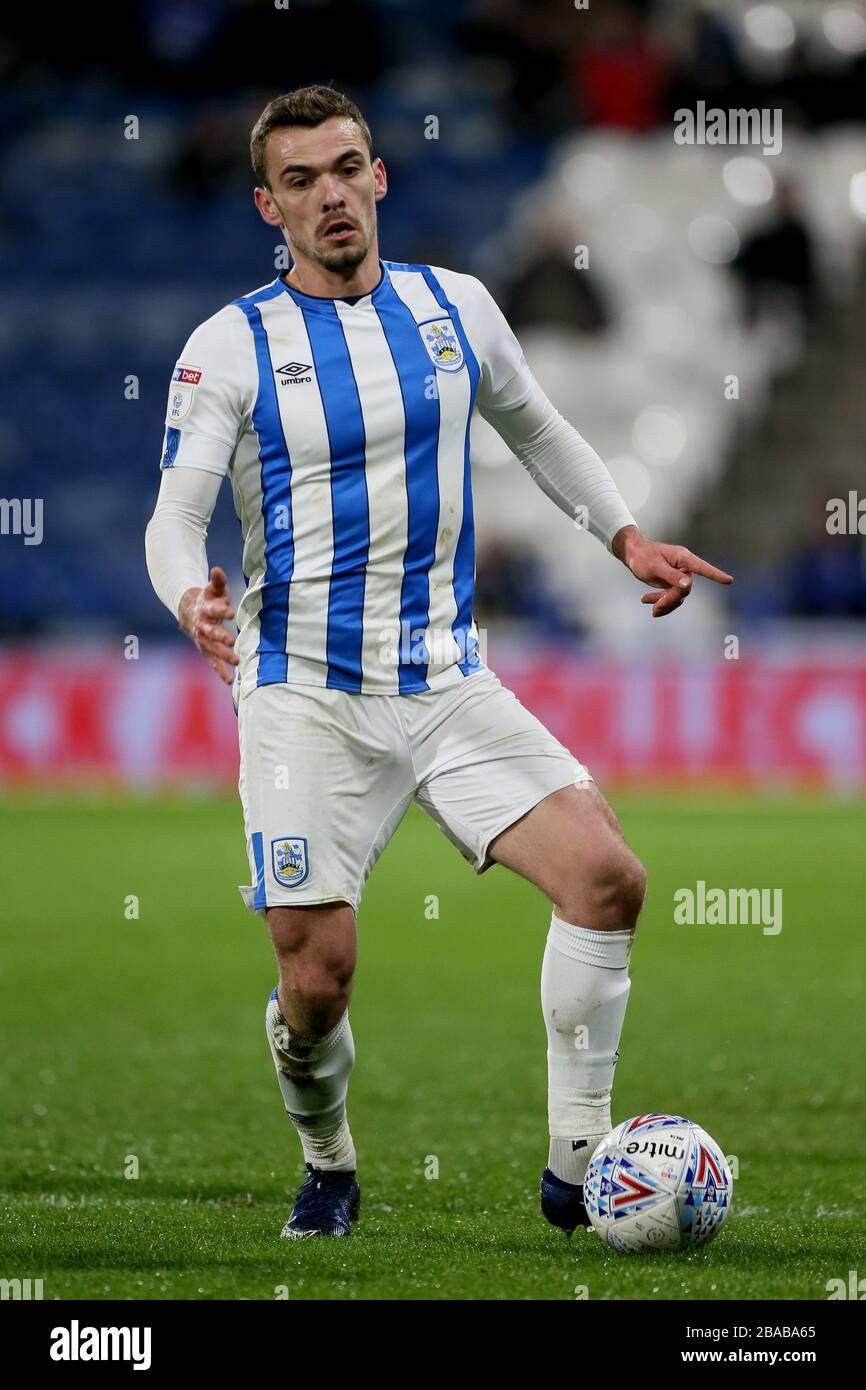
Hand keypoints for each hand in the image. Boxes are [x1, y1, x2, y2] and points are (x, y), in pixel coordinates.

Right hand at [178, 565, 238, 683]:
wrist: (190, 612)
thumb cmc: (208, 599)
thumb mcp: (213, 589)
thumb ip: (217, 581)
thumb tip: (217, 569)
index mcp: (205, 609)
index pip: (213, 609)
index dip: (221, 610)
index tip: (229, 611)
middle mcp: (202, 626)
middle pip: (211, 632)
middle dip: (221, 637)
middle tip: (231, 641)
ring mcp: (203, 640)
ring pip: (212, 650)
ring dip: (223, 656)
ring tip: (236, 662)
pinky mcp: (206, 650)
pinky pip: (213, 662)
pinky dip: (220, 671)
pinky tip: (230, 681)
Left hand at [612, 525, 732, 616]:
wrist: (632, 554)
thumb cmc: (642, 556)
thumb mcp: (654, 567)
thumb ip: (671, 576)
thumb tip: (688, 585)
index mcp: (682, 558)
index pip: (702, 567)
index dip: (715, 574)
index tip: (729, 581)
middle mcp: (683, 567)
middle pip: (685, 589)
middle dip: (670, 600)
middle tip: (654, 608)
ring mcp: (678, 576)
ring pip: (678, 596)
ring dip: (664, 603)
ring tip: (646, 602)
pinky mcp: (672, 583)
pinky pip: (671, 597)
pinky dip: (659, 601)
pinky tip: (645, 600)